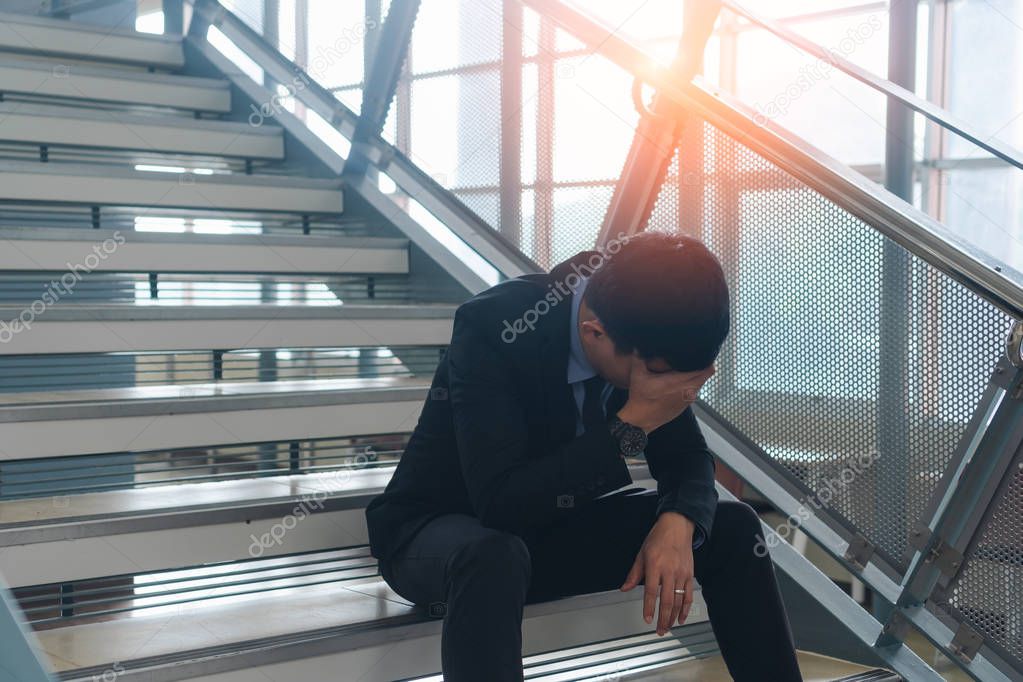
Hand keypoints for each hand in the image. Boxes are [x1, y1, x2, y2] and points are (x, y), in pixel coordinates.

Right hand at [617, 356, 714, 433]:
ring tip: (691, 365)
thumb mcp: (637, 376)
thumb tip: (639, 344)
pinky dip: (693, 383)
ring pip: (701, 383)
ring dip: (699, 374)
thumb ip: (639, 358)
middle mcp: (686, 390)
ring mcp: (687, 399)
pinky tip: (683, 379)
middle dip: (704, 364)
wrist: (641, 420)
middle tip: (698, 355)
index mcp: (677, 381)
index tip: (704, 352)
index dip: (707, 360)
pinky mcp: (685, 404)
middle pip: (706, 375)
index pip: (704, 371)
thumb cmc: (640, 398)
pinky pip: (695, 390)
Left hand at [620, 512, 695, 634]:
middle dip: (663, 618)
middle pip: (667, 600)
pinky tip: (681, 618)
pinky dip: (685, 609)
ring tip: (667, 627)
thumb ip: (634, 573)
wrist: (677, 527)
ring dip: (673, 617)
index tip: (647, 619)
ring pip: (678, 601)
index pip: (651, 591)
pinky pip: (688, 595)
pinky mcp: (690, 575)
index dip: (649, 607)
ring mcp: (681, 574)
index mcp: (655, 565)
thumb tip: (625, 587)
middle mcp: (669, 571)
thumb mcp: (641, 553)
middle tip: (659, 630)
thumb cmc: (658, 538)